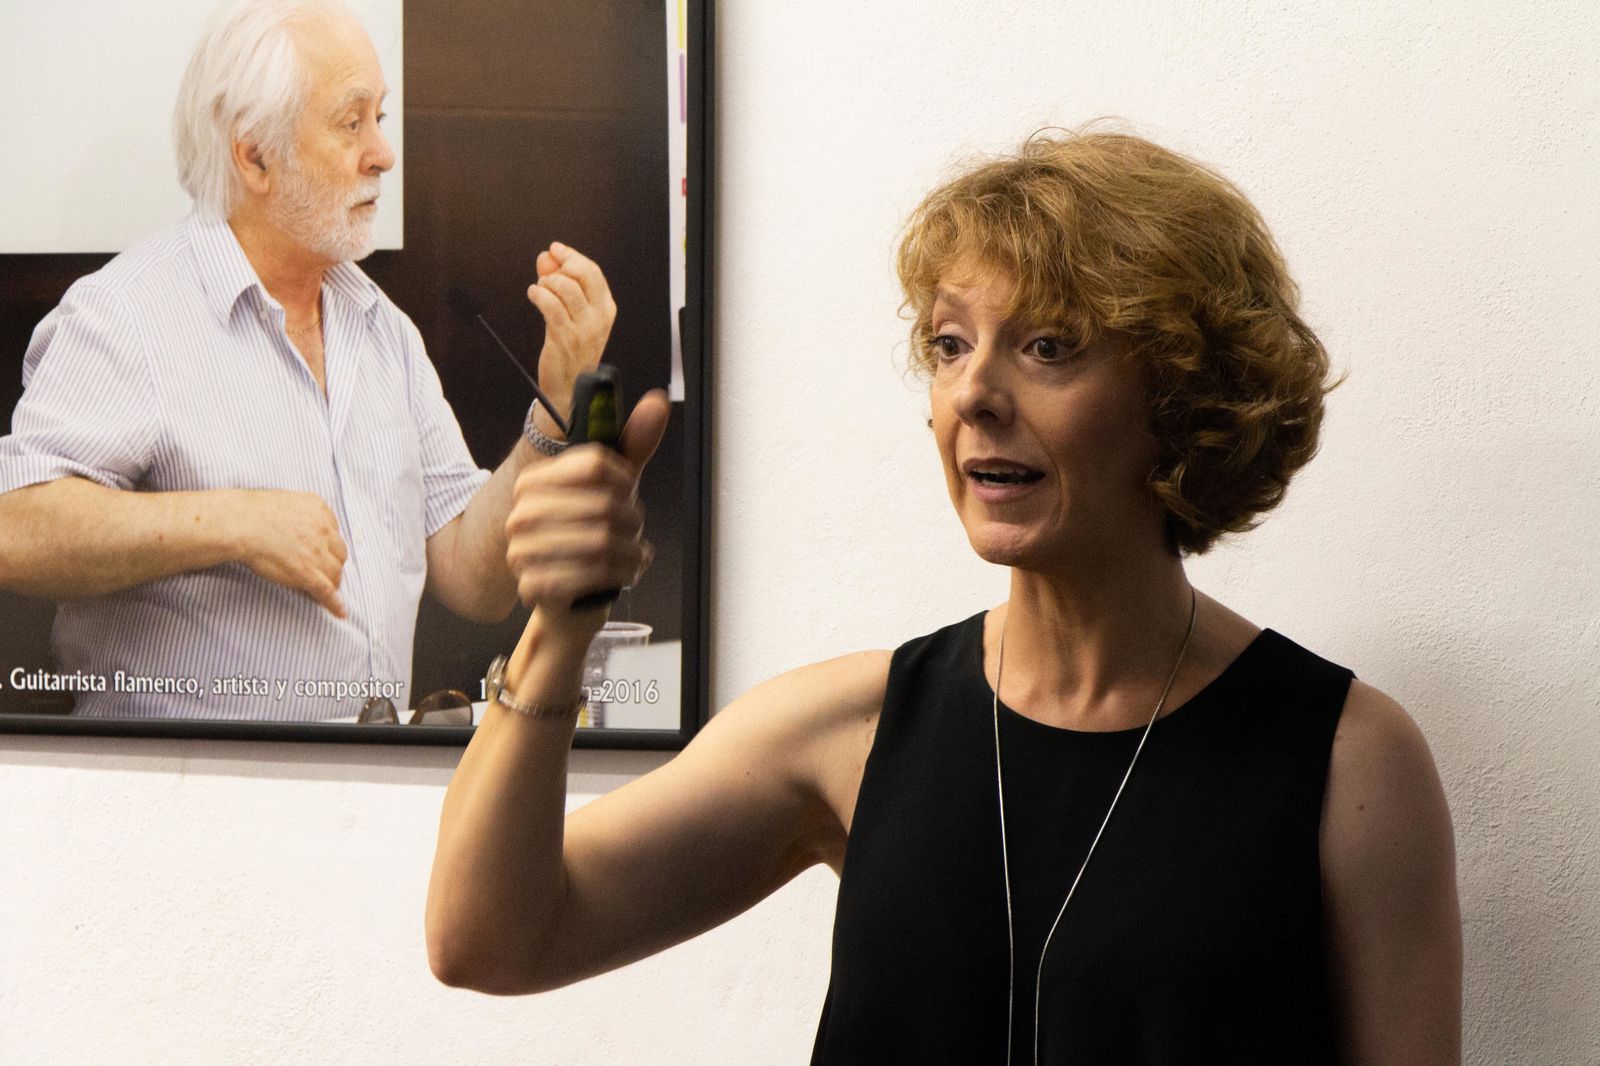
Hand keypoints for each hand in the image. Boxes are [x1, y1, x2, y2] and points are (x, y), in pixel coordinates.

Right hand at [229, 489, 348, 617]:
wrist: (239, 523)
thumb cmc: (250, 513)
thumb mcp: (285, 502)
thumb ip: (299, 514)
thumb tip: (297, 527)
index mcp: (319, 508)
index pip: (333, 534)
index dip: (327, 548)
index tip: (322, 556)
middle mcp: (323, 528)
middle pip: (339, 553)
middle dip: (333, 564)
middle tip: (324, 574)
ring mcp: (316, 551)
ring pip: (335, 572)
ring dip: (332, 582)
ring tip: (326, 591)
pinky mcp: (306, 571)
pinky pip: (326, 590)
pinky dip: (334, 603)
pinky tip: (340, 612)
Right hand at [504, 390, 669, 630]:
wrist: (571, 599)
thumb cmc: (590, 536)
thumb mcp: (615, 487)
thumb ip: (634, 444)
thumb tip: (657, 401)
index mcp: (533, 481)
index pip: (596, 463)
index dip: (625, 479)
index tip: (628, 492)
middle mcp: (520, 514)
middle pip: (602, 504)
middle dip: (632, 521)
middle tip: (635, 530)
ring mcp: (522, 552)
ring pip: (601, 541)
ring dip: (631, 550)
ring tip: (635, 552)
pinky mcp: (533, 586)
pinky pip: (592, 575)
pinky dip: (622, 574)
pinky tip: (626, 572)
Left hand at [527, 243, 616, 427]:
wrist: (569, 389)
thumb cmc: (570, 351)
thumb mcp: (572, 315)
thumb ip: (560, 285)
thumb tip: (547, 257)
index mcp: (606, 309)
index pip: (593, 272)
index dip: (572, 256)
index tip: (555, 249)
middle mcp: (599, 317)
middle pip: (583, 274)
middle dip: (562, 264)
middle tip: (546, 268)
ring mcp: (584, 329)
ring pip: (566, 288)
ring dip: (548, 282)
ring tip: (540, 288)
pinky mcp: (564, 338)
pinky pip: (551, 307)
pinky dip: (539, 295)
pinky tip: (533, 294)